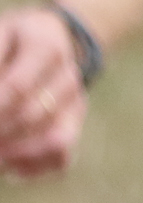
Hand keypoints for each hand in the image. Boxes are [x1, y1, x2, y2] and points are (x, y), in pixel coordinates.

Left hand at [0, 8, 84, 179]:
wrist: (58, 37)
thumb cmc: (14, 40)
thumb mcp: (0, 35)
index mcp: (46, 48)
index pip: (18, 86)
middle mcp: (67, 77)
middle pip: (33, 114)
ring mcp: (76, 103)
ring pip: (54, 139)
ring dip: (15, 153)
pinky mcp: (76, 124)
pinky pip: (63, 157)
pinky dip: (35, 167)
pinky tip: (8, 167)